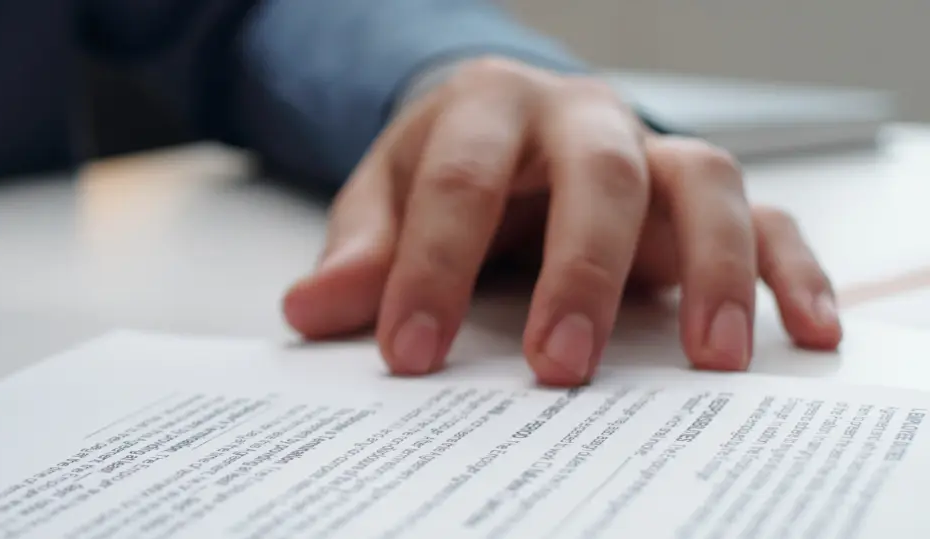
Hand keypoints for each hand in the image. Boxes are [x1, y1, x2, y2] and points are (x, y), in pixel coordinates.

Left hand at [281, 57, 840, 385]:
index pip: (459, 184)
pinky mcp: (701, 195)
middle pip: (598, 175)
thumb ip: (357, 257)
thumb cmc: (442, 167)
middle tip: (555, 366)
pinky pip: (765, 219)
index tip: (410, 352)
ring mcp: (652, 150)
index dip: (432, 270)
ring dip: (710, 269)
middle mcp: (581, 118)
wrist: (497, 125)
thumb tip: (310, 310)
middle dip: (580, 272)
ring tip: (704, 360)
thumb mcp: (382, 202)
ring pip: (702, 181)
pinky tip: (799, 333)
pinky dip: (790, 272)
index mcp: (486, 108)